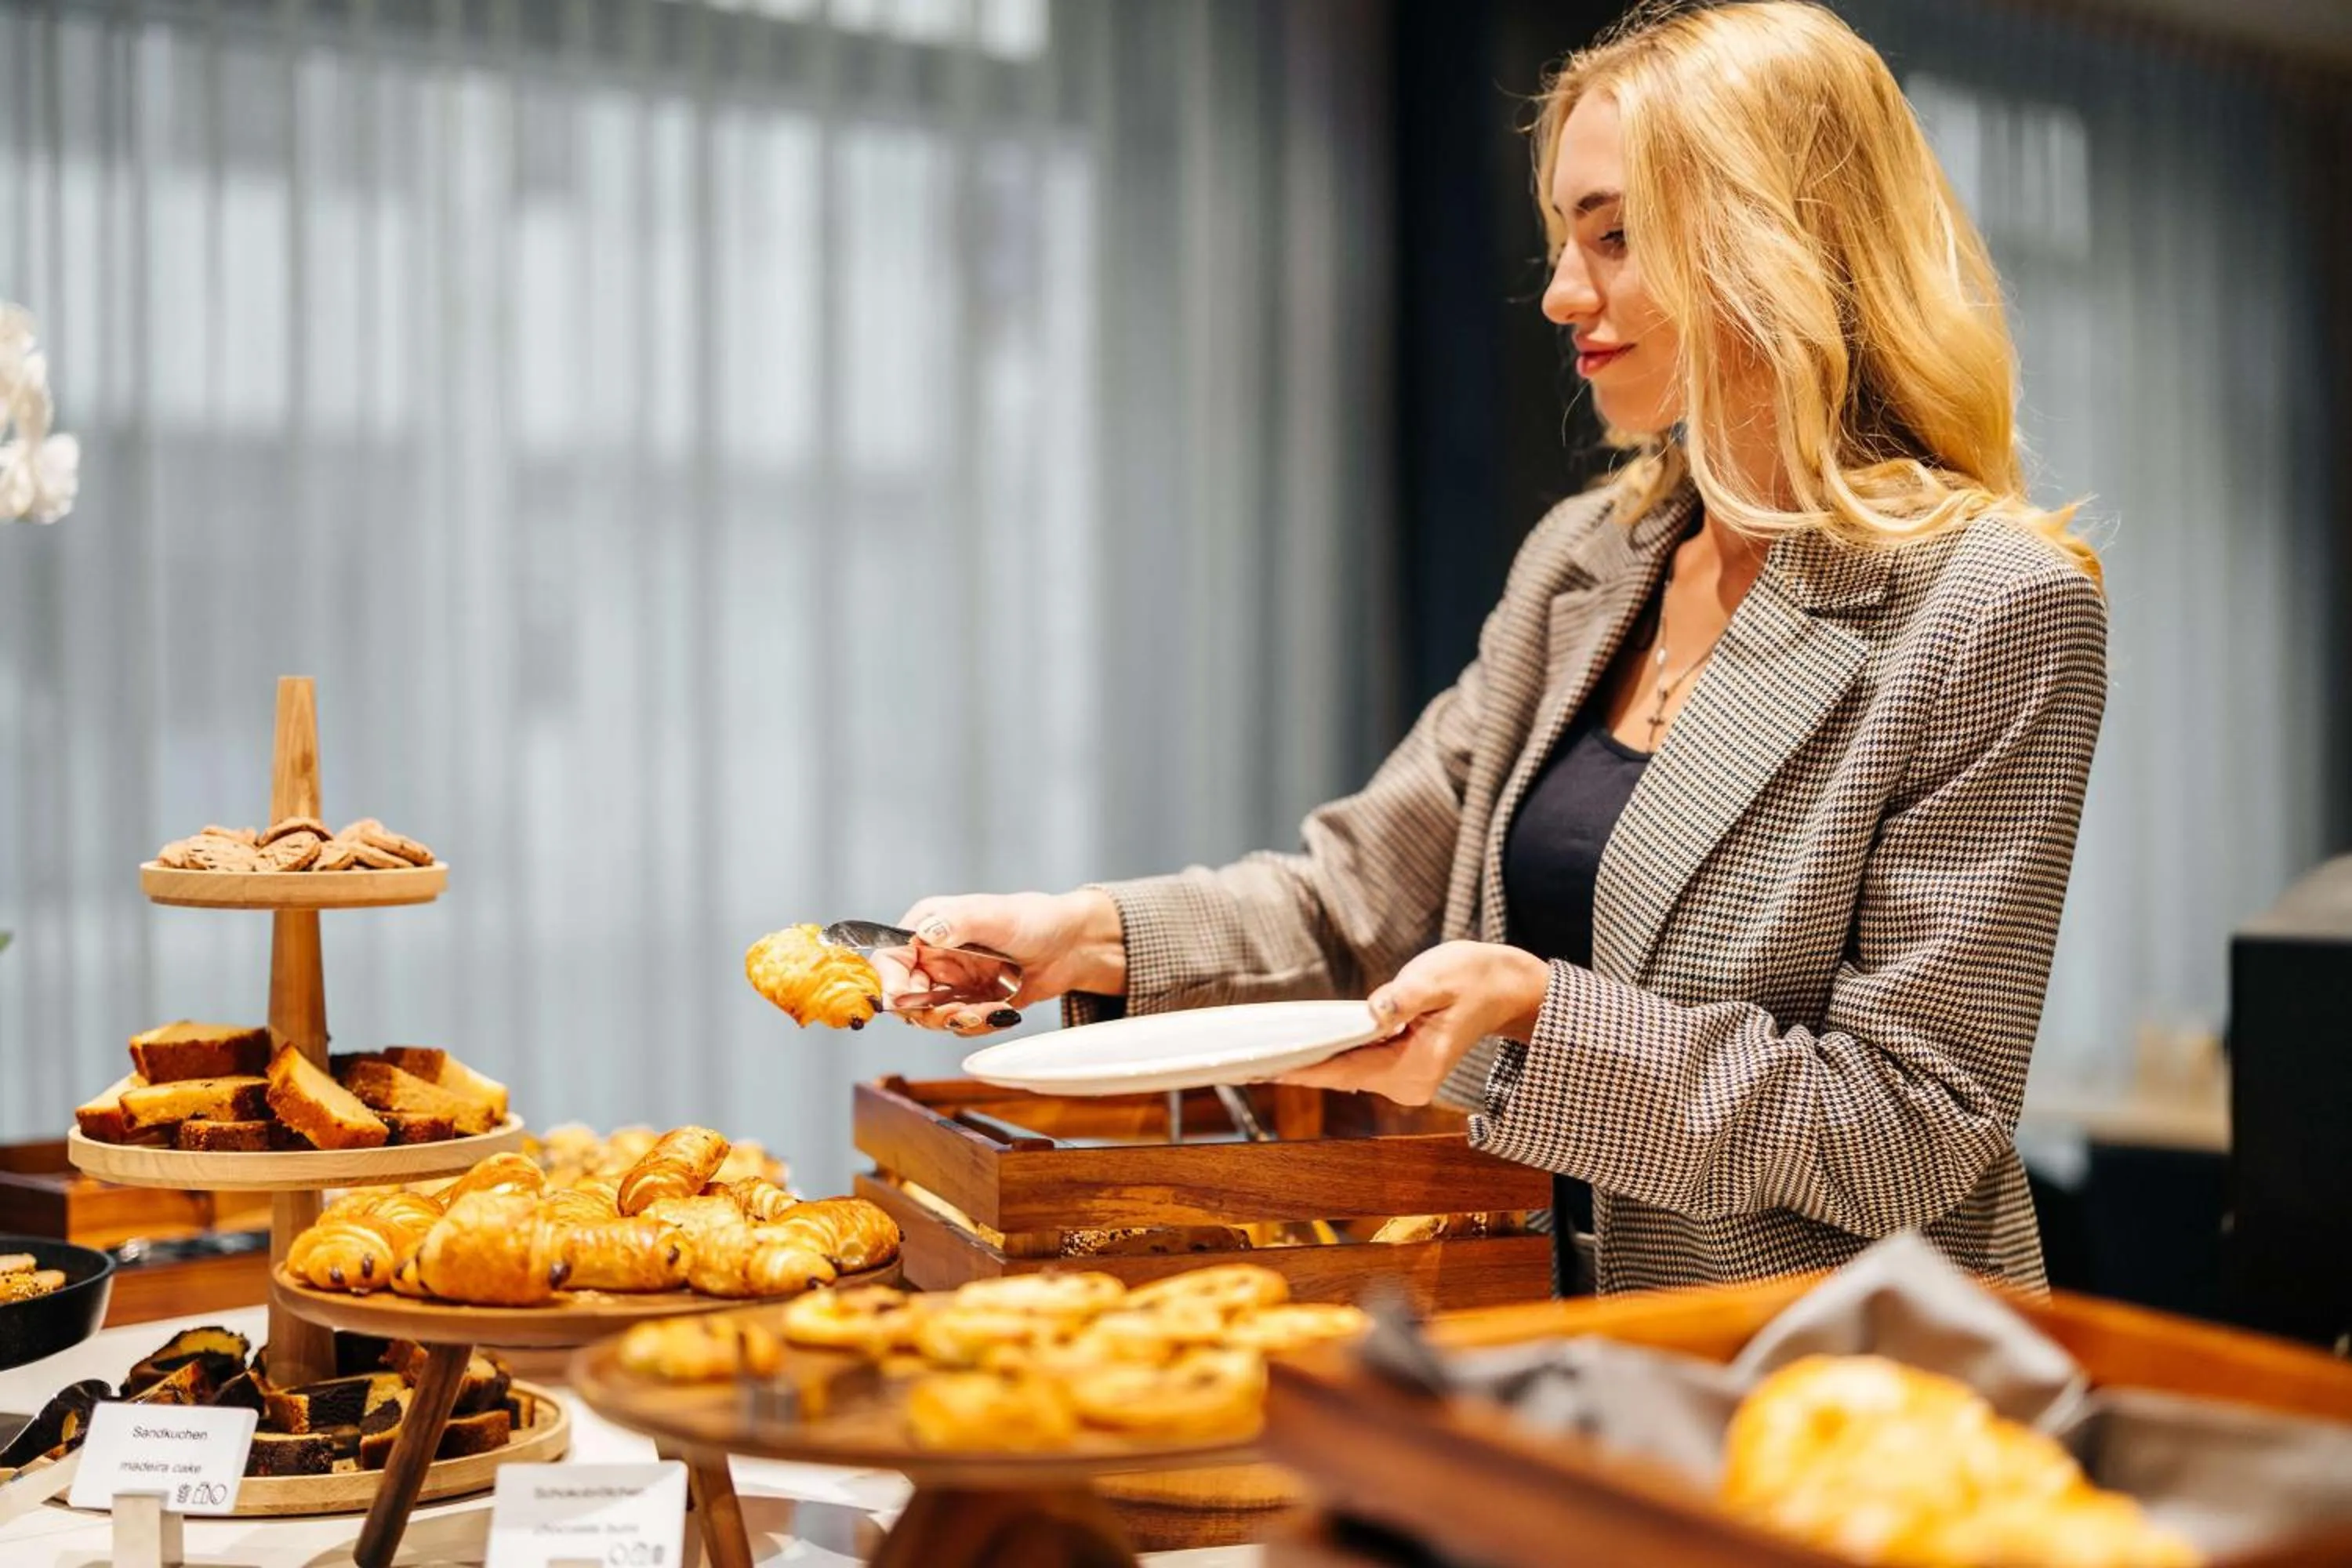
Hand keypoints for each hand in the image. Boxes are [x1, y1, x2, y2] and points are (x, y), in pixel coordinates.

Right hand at [888, 889, 1126, 1034]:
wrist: (1073, 946)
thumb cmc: (1036, 920)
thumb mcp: (995, 915)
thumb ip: (957, 921)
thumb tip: (924, 932)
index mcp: (927, 927)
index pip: (889, 962)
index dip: (891, 985)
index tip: (907, 1001)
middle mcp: (932, 956)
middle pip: (905, 999)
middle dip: (932, 1012)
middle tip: (964, 1012)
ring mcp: (951, 982)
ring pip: (931, 1018)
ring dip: (959, 1020)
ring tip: (992, 1010)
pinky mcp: (970, 1003)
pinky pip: (960, 1026)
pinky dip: (979, 1025)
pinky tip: (1004, 1011)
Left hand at [1276, 941, 1550, 1105]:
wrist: (1503, 988)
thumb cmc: (1473, 977)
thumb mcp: (1438, 977)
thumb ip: (1403, 996)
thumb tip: (1373, 1012)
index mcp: (1416, 1067)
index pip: (1346, 1069)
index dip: (1303, 1068)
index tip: (1265, 1070)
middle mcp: (1408, 1084)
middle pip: (1339, 1077)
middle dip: (1295, 1068)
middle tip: (1243, 1066)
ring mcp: (1405, 1081)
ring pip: (1345, 1072)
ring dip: (1308, 1063)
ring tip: (1259, 1058)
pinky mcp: (1400, 1069)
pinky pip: (1355, 1064)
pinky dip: (1328, 1057)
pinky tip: (1297, 1050)